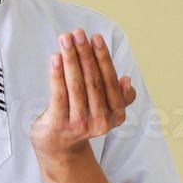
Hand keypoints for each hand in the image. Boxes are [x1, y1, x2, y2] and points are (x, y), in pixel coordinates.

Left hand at [30, 28, 136, 159]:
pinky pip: (59, 94)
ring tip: (65, 39)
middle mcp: (100, 121)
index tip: (96, 37)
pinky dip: (57, 74)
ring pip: (76, 85)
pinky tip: (55, 58)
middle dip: (85, 54)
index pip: (109, 80)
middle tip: (78, 33)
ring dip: (71, 59)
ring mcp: (79, 124)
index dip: (103, 58)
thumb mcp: (104, 110)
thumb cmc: (82, 120)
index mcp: (115, 115)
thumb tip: (127, 80)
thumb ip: (119, 97)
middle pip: (93, 80)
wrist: (59, 149)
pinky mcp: (59, 124)